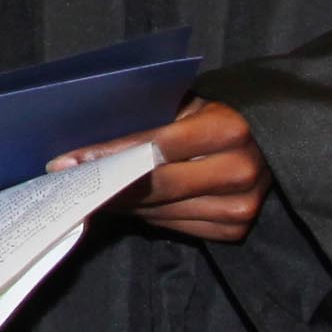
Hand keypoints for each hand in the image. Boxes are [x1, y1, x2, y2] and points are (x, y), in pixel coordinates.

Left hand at [47, 98, 267, 242]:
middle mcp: (241, 170)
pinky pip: (176, 226)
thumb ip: (151, 116)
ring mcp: (242, 206)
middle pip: (157, 185)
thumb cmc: (212, 114)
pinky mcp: (236, 229)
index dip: (110, 155)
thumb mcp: (187, 102)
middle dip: (108, 184)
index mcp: (229, 128)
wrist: (264, 142)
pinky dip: (145, 215)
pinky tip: (123, 205)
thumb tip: (87, 132)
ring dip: (121, 203)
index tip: (69, 161)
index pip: (156, 146)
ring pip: (163, 210)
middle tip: (68, 182)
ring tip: (86, 193)